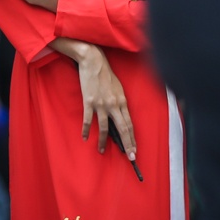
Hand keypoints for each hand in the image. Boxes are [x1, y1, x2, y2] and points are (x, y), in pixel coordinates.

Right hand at [68, 43, 135, 160]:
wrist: (93, 61)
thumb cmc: (106, 74)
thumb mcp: (118, 88)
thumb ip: (120, 103)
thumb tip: (121, 118)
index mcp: (122, 101)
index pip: (130, 124)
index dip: (133, 139)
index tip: (134, 150)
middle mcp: (114, 104)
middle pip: (123, 129)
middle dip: (127, 145)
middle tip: (131, 158)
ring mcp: (101, 104)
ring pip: (105, 128)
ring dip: (104, 142)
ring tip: (102, 151)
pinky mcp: (89, 102)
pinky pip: (88, 120)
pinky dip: (86, 131)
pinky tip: (85, 138)